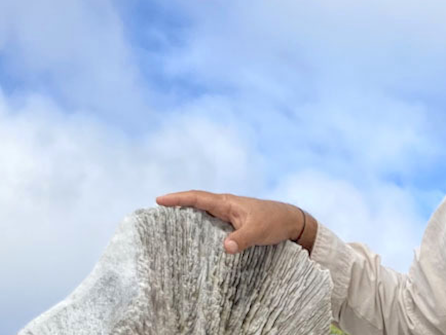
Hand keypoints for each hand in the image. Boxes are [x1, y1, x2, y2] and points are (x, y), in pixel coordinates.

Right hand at [155, 190, 317, 253]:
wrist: (291, 222)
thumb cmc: (275, 222)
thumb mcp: (259, 230)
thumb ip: (243, 238)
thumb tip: (226, 248)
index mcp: (227, 203)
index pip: (198, 198)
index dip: (178, 199)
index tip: (159, 200)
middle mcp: (225, 207)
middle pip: (195, 204)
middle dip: (176, 207)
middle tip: (155, 214)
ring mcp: (228, 215)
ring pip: (202, 214)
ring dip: (186, 218)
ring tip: (165, 227)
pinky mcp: (233, 224)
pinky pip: (210, 224)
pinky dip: (198, 228)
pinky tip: (192, 239)